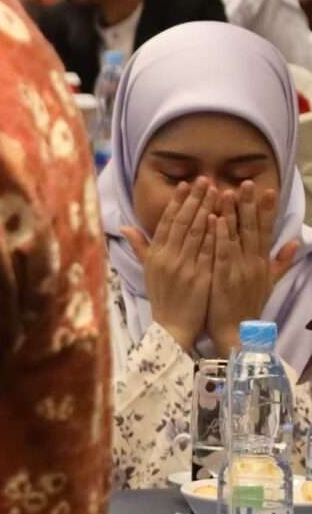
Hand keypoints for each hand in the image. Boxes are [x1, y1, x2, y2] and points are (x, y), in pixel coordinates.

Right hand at [124, 179, 212, 349]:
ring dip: (207, 209)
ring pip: (196, 232)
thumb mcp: (148, 271)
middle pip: (182, 222)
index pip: (166, 222)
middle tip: (204, 180)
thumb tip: (124, 227)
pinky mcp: (199, 276)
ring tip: (216, 191)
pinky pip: (208, 249)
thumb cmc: (163, 299)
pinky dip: (214, 232)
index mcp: (155, 255)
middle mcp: (168, 258)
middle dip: (194, 199)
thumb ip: (140, 246)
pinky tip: (221, 217)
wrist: (172, 327)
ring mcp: (184, 266)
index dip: (176, 201)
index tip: (185, 184)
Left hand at [209, 184, 300, 355]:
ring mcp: (239, 269)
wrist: (237, 331)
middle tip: (247, 182)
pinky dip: (220, 235)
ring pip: (237, 236)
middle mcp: (253, 262)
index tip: (267, 189)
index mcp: (262, 262)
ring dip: (233, 213)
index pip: (265, 230)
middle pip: (253, 228)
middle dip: (250, 204)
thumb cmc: (247, 304)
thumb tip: (296, 242)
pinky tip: (215, 219)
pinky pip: (223, 252)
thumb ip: (281, 261)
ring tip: (228, 191)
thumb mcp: (268, 282)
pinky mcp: (225, 277)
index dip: (266, 210)